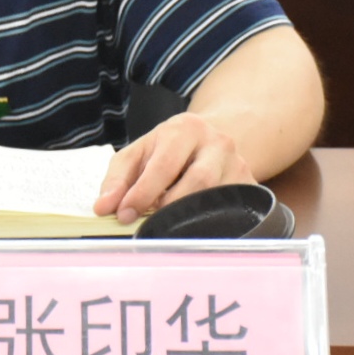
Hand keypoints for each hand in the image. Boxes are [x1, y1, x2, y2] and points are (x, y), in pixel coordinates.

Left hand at [92, 114, 254, 223]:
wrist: (209, 140)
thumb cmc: (167, 150)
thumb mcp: (138, 154)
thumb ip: (117, 179)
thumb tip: (103, 208)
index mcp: (185, 128)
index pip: (164, 164)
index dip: (143, 193)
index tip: (124, 215)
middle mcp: (217, 142)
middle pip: (197, 182)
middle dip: (168, 207)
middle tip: (147, 223)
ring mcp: (238, 164)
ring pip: (217, 198)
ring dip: (188, 216)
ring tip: (168, 223)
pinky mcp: (251, 185)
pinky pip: (232, 210)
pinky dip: (209, 222)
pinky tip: (193, 225)